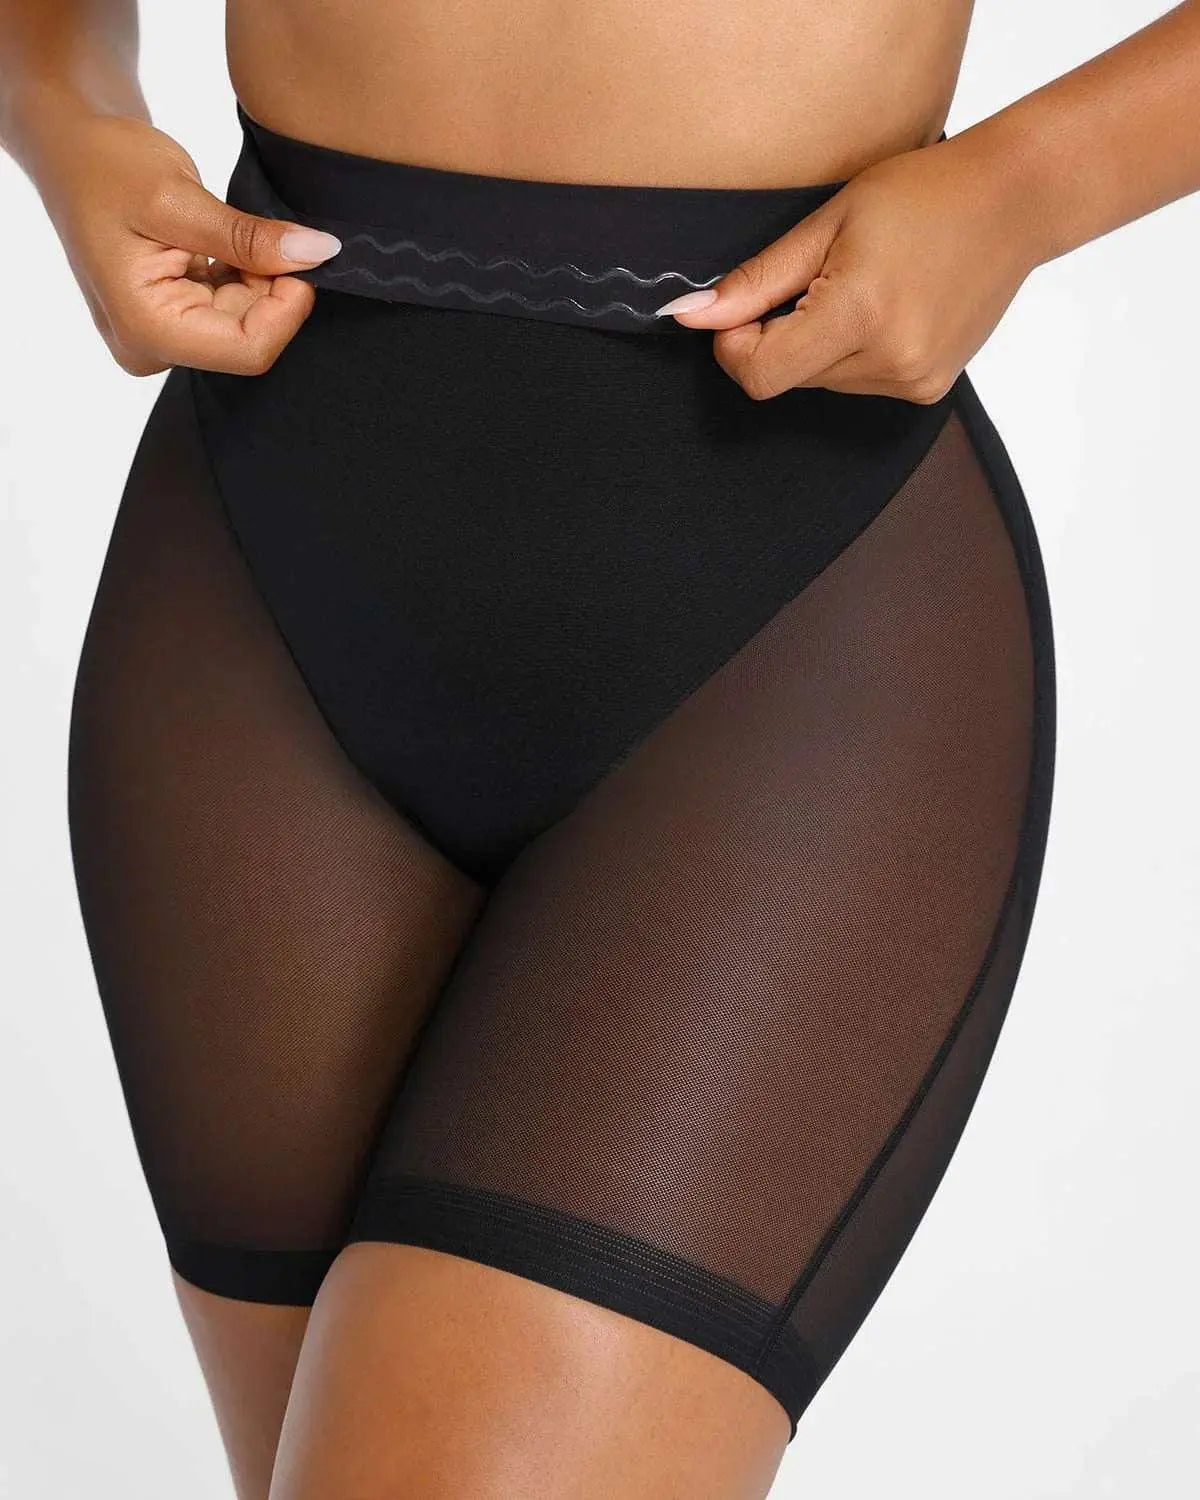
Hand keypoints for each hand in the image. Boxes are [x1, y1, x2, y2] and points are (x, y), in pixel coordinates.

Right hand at [32, 107, 341, 375]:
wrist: (73, 150)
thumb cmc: (107, 165)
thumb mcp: (179, 197)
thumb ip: (249, 237)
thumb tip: (319, 254)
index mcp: (146, 329)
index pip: (250, 349)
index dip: (289, 307)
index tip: (300, 256)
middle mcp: (150, 348)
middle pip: (249, 339)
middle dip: (271, 289)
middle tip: (261, 233)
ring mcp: (160, 339)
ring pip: (245, 326)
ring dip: (257, 281)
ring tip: (229, 233)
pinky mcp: (171, 324)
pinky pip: (230, 315)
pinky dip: (243, 279)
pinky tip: (223, 246)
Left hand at [656, 133, 1040, 403]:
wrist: (1016, 201)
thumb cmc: (924, 194)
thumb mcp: (829, 222)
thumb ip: (758, 281)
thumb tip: (693, 317)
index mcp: (860, 315)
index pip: (761, 374)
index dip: (735, 346)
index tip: (740, 309)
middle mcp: (890, 361)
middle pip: (788, 379)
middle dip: (780, 336)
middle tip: (816, 278)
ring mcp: (914, 382)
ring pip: (821, 383)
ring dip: (819, 344)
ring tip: (864, 285)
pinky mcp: (929, 389)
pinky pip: (858, 384)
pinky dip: (854, 352)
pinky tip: (889, 307)